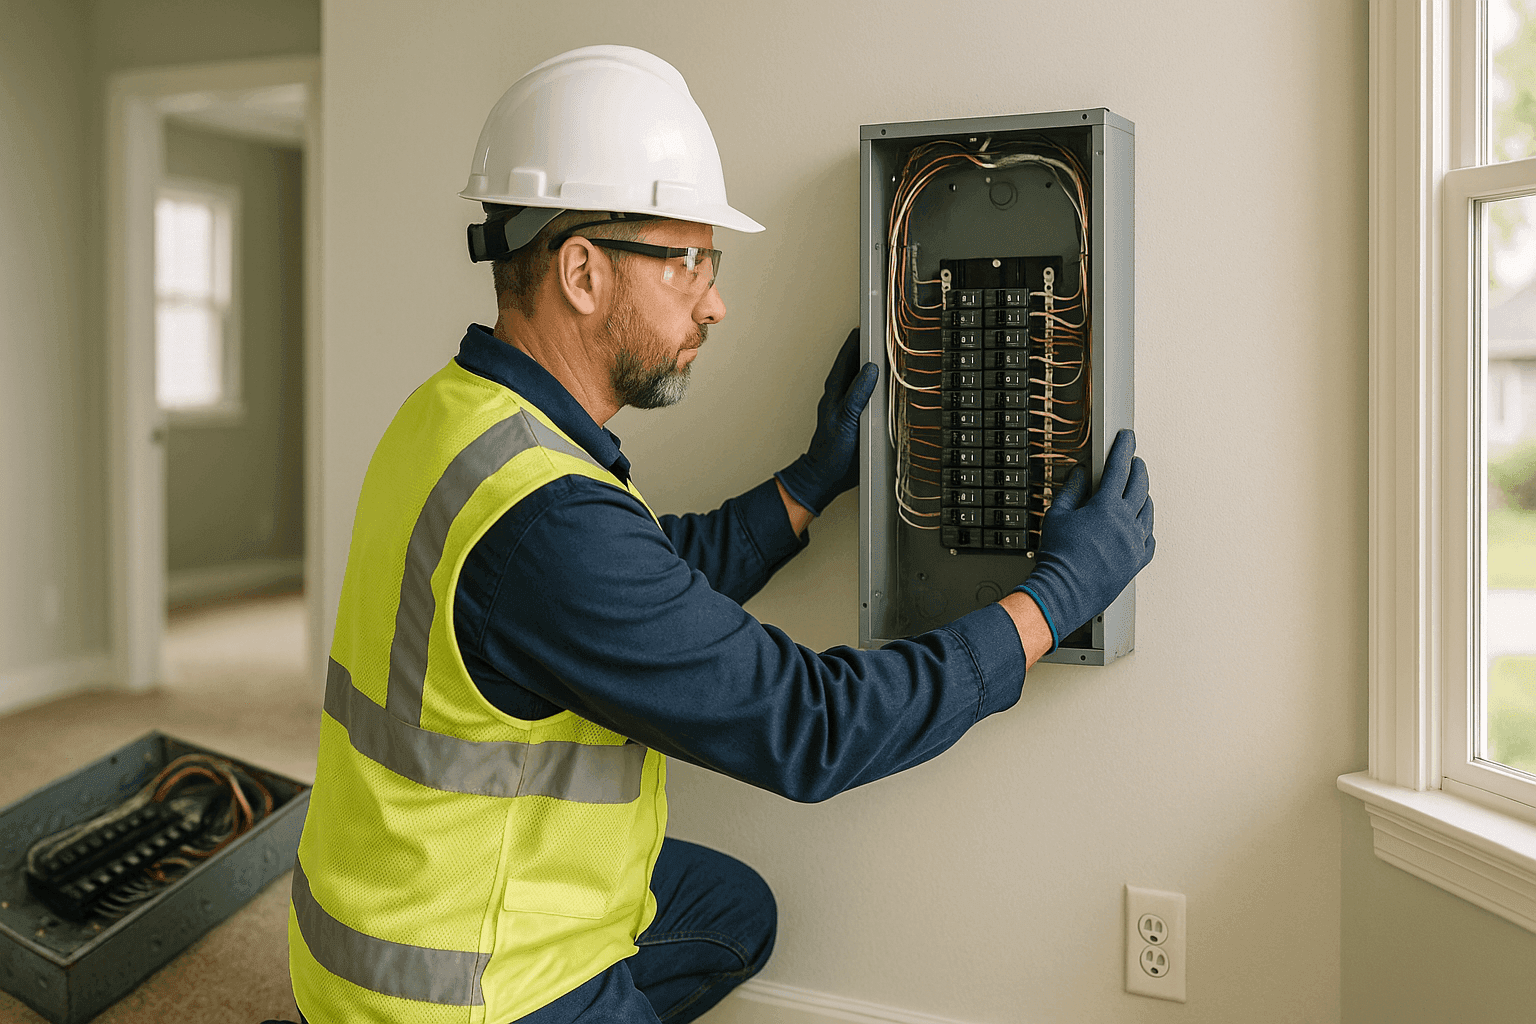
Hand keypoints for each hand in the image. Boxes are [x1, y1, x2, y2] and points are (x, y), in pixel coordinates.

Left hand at [775, 327, 879, 515]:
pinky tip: (886, 386)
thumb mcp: (845, 420)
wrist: (826, 477)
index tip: (867, 322)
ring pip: (860, 379)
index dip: (856, 340)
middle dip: (866, 347)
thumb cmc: (830, 451)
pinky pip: (868, 395)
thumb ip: (857, 394)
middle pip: (854, 364)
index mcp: (835, 391)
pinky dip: (877, 386)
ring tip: (885, 351)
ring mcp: (848, 406)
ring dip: (872, 365)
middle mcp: (841, 396)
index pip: (847, 357)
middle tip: (880, 331)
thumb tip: (870, 369)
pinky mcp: (857, 418)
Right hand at [1017, 429, 1154, 651]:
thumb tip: (1080, 474)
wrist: (1063, 592)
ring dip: (1145, 495)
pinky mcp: (1137, 562)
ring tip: (1139, 489)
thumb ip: (1072, 490)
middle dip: (1138, 468)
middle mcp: (1126, 523)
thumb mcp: (1057, 515)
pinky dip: (1147, 526)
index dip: (1124, 449)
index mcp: (1106, 507)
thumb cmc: (1057, 557)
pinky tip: (1141, 524)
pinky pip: (1150, 538)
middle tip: (1134, 460)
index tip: (1127, 438)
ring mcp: (1135, 543)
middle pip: (1140, 485)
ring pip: (1149, 511)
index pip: (1119, 468)